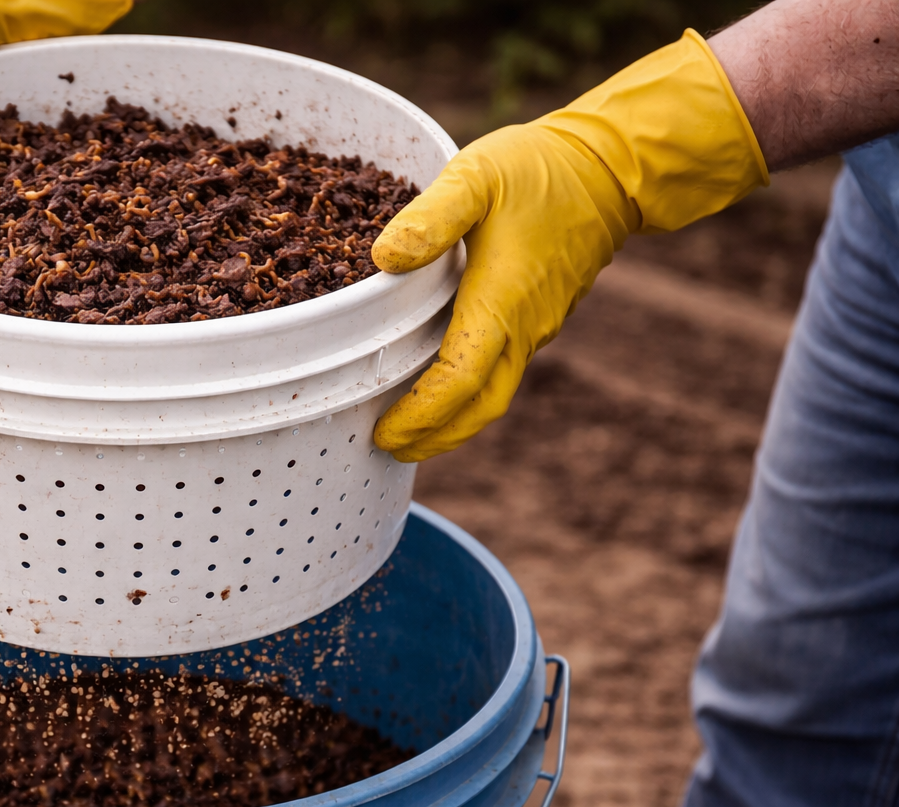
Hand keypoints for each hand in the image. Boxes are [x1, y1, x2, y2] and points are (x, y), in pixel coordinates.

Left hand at [370, 29, 767, 461]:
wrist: (610, 169)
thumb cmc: (538, 170)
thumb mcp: (476, 176)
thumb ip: (430, 217)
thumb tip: (384, 258)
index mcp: (501, 302)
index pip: (459, 381)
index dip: (420, 414)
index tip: (383, 432)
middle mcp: (523, 328)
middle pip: (478, 409)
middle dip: (433, 438)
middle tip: (387, 448)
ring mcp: (536, 328)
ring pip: (493, 396)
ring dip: (451, 422)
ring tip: (406, 431)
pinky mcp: (540, 319)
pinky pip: (502, 372)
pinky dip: (468, 393)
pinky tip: (438, 385)